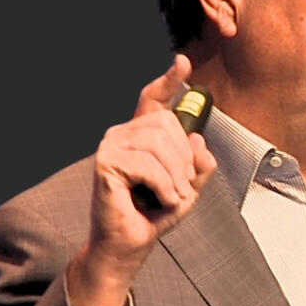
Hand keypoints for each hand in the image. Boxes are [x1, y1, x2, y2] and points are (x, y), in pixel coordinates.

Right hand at [67, 55, 217, 305]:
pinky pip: (148, 164)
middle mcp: (124, 133)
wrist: (131, 243)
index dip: (170, 80)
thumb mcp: (190, 186)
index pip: (154, 99)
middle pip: (168, 124)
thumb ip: (200, 163)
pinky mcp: (105, 162)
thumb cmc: (156, 213)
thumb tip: (199, 141)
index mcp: (143, 135)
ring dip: (176, 176)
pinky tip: (161, 200)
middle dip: (185, 159)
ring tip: (171, 196)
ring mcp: (111, 145)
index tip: (182, 62)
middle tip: (181, 187)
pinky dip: (164, 186)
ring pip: (160, 143)